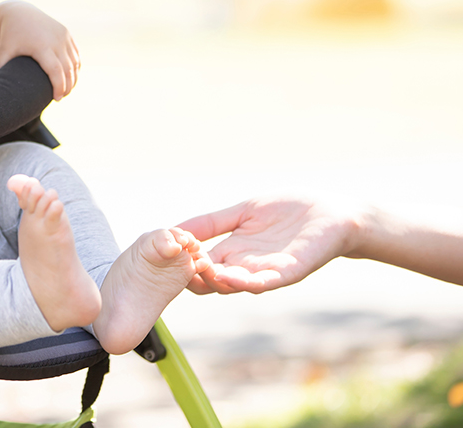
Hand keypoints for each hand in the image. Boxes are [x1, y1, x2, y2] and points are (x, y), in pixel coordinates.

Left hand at [0, 1, 79, 100]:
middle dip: (67, 86)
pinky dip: (75, 67)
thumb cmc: (9, 35)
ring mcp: (63, 36)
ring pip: (74, 62)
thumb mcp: (4, 51)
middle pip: (68, 69)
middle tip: (60, 97)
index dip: (59, 87)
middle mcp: (56, 40)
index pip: (56, 71)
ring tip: (66, 90)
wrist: (19, 12)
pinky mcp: (66, 33)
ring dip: (73, 77)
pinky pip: (75, 54)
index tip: (56, 99)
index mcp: (41, 46)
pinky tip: (71, 77)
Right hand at [176, 197, 358, 294]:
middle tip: (176, 267)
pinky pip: (267, 282)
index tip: (163, 252)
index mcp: (231, 251)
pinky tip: (236, 278)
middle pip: (211, 282)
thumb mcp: (242, 212)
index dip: (181, 262)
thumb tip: (173, 228)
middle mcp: (244, 266)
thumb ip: (211, 222)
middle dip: (193, 276)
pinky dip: (250, 283)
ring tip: (202, 272)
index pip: (198, 266)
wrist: (333, 214)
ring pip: (235, 286)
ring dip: (218, 282)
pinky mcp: (289, 272)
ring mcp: (266, 271)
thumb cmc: (290, 211)